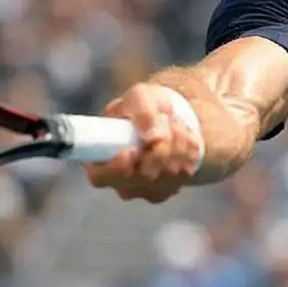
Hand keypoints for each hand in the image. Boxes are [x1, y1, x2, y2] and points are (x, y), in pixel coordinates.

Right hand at [83, 83, 202, 203]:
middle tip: (167, 119)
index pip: (100, 176)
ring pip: (168, 174)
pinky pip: (183, 175)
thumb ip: (142, 111)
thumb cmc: (143, 106)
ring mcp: (143, 189)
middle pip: (143, 177)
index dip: (117, 167)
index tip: (132, 150)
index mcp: (99, 158)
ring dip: (177, 143)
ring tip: (175, 123)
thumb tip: (153, 137)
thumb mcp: (140, 97)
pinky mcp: (166, 189)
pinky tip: (183, 138)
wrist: (165, 116)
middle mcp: (119, 181)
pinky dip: (188, 151)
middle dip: (161, 146)